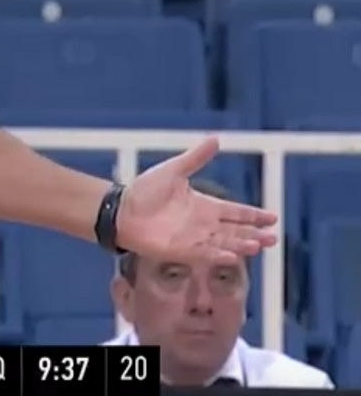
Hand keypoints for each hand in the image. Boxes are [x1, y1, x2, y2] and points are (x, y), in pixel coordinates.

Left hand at [117, 136, 278, 264]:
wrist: (121, 209)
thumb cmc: (145, 190)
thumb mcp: (174, 170)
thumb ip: (196, 158)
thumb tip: (216, 138)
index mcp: (204, 205)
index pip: (235, 211)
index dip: (253, 215)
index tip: (272, 217)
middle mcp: (203, 224)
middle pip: (235, 231)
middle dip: (254, 234)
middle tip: (273, 237)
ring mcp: (193, 239)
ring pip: (224, 243)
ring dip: (241, 245)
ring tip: (259, 244)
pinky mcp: (181, 251)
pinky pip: (204, 254)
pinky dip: (218, 255)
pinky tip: (233, 256)